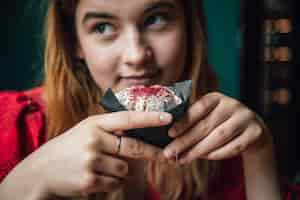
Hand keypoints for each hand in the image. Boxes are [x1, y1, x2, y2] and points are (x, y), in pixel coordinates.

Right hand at [34, 111, 171, 197]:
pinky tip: (96, 177)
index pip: (127, 118)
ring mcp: (91, 161)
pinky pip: (115, 183)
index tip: (168, 118)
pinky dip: (111, 182)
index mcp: (94, 124)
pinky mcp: (90, 181)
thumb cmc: (69, 148)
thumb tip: (140, 132)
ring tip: (101, 167)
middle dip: (151, 152)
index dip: (149, 118)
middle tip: (165, 155)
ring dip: (120, 171)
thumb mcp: (86, 131)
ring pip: (124, 169)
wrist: (41, 171)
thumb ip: (109, 130)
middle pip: (132, 147)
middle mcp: (93, 140)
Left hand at [163, 92, 271, 163]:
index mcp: (216, 98)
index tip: (170, 133)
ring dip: (199, 150)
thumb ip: (192, 122)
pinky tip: (205, 158)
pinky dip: (217, 154)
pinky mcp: (255, 132)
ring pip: (219, 137)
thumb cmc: (221, 123)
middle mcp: (232, 104)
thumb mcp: (209, 116)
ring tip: (183, 159)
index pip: (199, 107)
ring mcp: (246, 117)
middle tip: (170, 153)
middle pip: (206, 125)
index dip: (184, 121)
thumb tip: (169, 139)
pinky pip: (234, 146)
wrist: (252, 130)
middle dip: (185, 141)